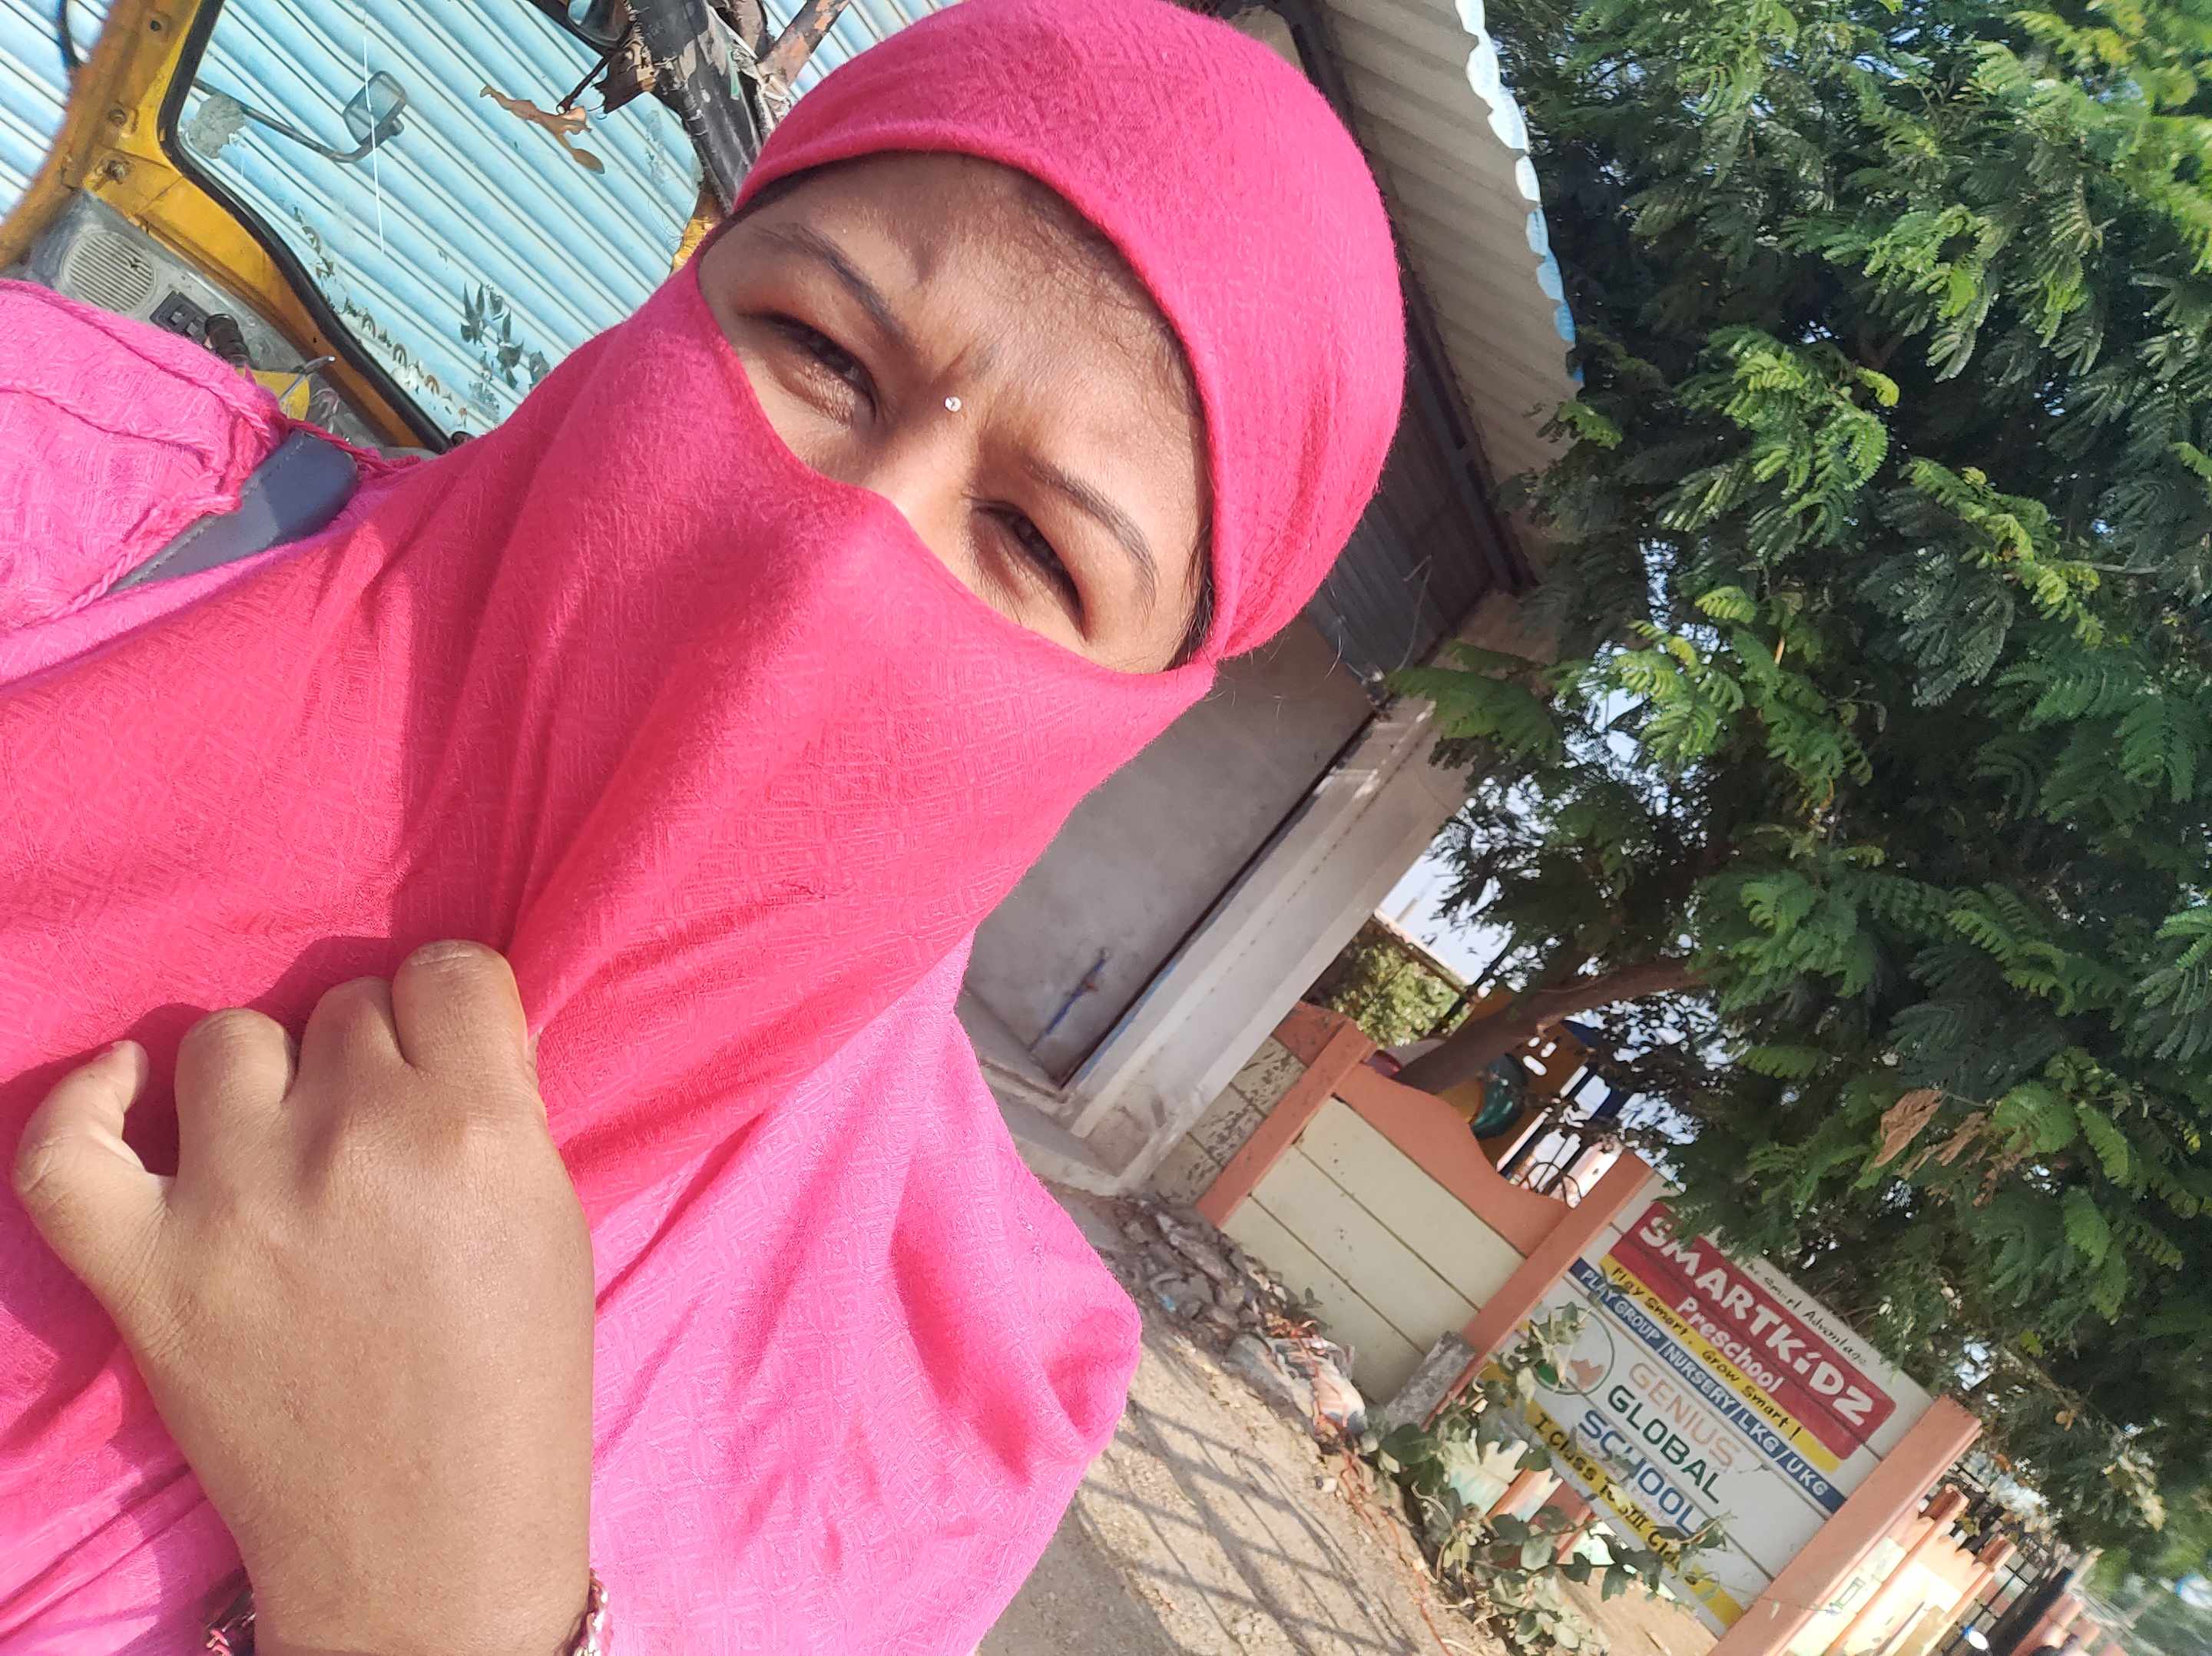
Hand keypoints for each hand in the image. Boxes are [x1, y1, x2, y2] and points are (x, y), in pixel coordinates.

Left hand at [13, 943, 594, 1655]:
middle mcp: (355, 1144)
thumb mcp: (554, 1218)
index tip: (446, 1054)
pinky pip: (67, 1148)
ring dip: (266, 1081)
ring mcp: (236, 1206)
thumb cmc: (516, 1385)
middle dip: (369, 1059)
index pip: (444, 970)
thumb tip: (424, 1033)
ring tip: (287, 1146)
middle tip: (379, 1137)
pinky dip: (86, 1105)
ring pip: (230, 1043)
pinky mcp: (146, 1276)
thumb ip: (496, 1108)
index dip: (450, 1011)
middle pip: (345, 1007)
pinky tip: (125, 1093)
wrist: (431, 1547)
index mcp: (479, 1128)